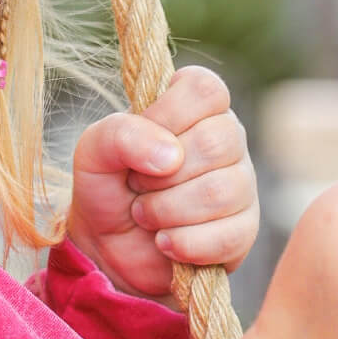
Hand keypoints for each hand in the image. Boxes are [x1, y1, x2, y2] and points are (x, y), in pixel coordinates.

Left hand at [65, 65, 258, 300]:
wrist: (109, 249)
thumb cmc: (107, 187)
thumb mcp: (93, 152)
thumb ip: (120, 135)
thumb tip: (170, 156)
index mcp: (196, 107)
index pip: (206, 90)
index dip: (169, 115)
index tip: (143, 139)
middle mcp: (227, 140)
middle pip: (216, 143)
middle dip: (160, 175)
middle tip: (138, 185)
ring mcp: (242, 185)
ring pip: (220, 193)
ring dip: (166, 211)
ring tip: (146, 214)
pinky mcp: (244, 230)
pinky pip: (227, 236)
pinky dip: (182, 243)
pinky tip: (165, 241)